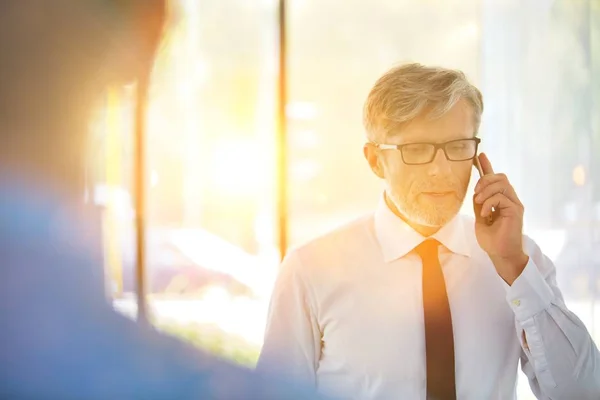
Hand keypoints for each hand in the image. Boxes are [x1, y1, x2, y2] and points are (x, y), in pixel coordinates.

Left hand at [473, 153, 528, 284]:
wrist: (500, 254)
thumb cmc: (491, 239)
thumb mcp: (480, 217)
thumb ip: (480, 203)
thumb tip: (476, 191)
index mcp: (500, 200)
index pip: (495, 179)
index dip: (487, 166)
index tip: (479, 156)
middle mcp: (510, 199)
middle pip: (500, 177)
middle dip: (484, 180)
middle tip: (476, 194)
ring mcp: (514, 204)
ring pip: (501, 183)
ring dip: (486, 191)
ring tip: (479, 204)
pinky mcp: (516, 210)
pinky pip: (501, 197)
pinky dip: (489, 203)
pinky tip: (486, 214)